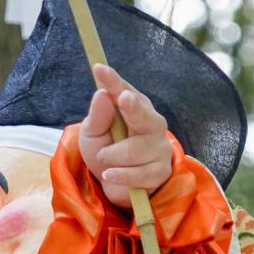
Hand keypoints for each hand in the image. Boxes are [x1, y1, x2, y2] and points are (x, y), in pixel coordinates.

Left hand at [77, 63, 173, 209]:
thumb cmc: (105, 150)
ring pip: (135, 150)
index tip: (99, 69)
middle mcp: (152, 123)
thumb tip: (101, 94)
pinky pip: (140, 173)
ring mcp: (159, 147)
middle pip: (144, 115)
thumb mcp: (92, 133)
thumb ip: (98, 116)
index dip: (113, 81)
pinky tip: (110, 174)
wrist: (114, 184)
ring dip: (113, 156)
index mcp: (134, 108)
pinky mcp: (161, 170)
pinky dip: (121, 175)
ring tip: (103, 159)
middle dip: (133, 107)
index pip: (124, 92)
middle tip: (122, 99)